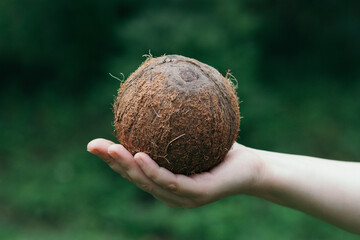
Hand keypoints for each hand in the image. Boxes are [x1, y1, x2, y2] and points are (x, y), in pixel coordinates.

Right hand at [87, 138, 262, 207]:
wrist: (252, 166)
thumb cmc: (222, 149)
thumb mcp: (193, 135)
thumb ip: (173, 127)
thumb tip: (157, 97)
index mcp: (164, 179)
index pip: (134, 170)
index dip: (112, 159)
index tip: (95, 144)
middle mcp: (169, 191)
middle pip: (135, 177)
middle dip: (112, 162)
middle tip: (93, 146)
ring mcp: (182, 196)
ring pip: (148, 181)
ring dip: (126, 166)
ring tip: (111, 149)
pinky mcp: (197, 194)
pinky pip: (172, 182)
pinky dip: (153, 170)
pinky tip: (139, 156)